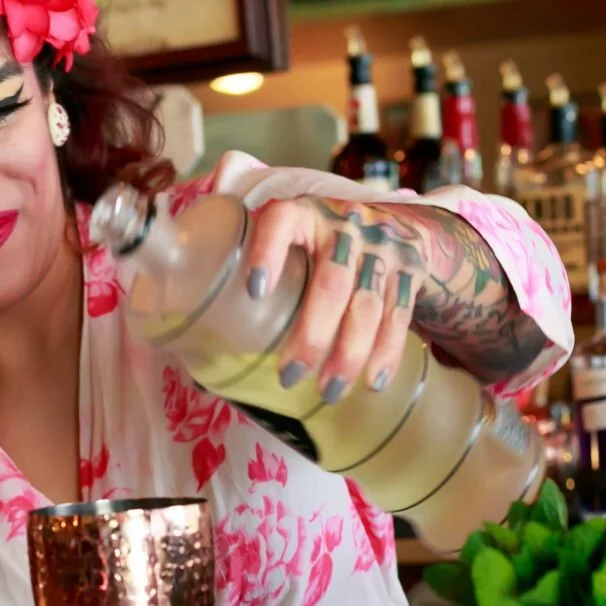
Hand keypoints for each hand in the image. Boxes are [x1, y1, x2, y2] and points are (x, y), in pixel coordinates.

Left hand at [242, 196, 426, 401]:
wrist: (400, 225)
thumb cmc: (321, 243)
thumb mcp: (292, 239)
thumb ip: (253, 273)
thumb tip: (196, 352)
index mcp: (304, 213)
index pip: (283, 222)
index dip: (268, 252)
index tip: (254, 291)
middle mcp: (346, 225)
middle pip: (331, 282)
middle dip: (312, 335)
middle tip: (288, 376)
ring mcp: (382, 249)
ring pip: (368, 305)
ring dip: (349, 354)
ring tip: (328, 392)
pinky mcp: (410, 272)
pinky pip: (399, 316)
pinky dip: (386, 353)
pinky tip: (371, 383)